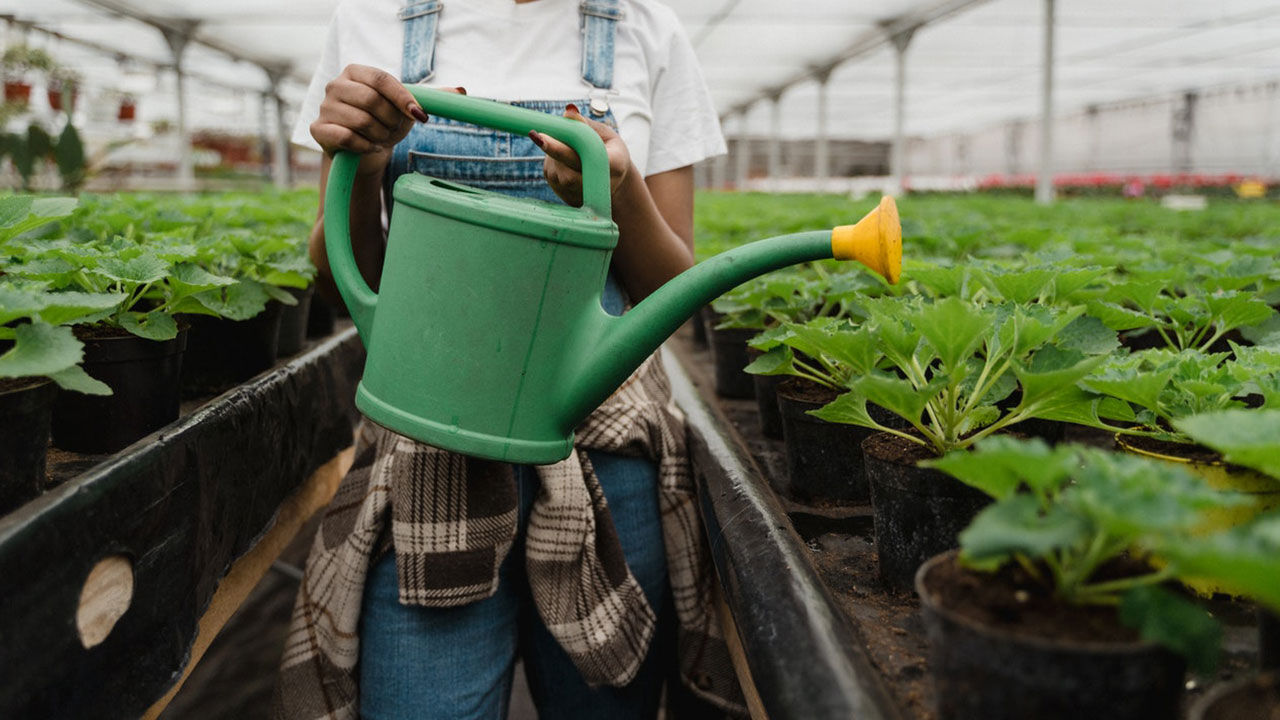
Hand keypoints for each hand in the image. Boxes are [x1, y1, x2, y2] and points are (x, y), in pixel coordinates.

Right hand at [311, 64, 464, 177]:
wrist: (364, 151)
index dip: (403, 98)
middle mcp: (336, 85)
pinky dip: (366, 146)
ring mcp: (324, 107)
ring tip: (381, 138)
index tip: (420, 115)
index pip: (382, 79)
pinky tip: (370, 147)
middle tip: (394, 130)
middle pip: (371, 100)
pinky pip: (348, 138)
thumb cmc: (386, 123)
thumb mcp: (408, 109)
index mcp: (356, 72)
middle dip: (391, 121)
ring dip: (380, 135)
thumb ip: (431, 99)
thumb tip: (462, 92)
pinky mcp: (318, 129)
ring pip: (361, 121)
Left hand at [530, 104, 631, 206]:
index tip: (541, 137)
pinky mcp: (569, 198)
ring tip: (568, 147)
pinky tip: (566, 161)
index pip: (585, 158)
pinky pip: (554, 176)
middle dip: (551, 151)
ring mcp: (583, 195)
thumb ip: (585, 124)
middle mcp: (599, 185)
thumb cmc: (610, 151)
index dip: (561, 149)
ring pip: (558, 172)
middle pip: (567, 172)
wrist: (614, 180)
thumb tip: (568, 111)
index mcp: (614, 165)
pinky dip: (555, 163)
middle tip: (535, 134)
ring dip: (555, 155)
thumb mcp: (604, 134)